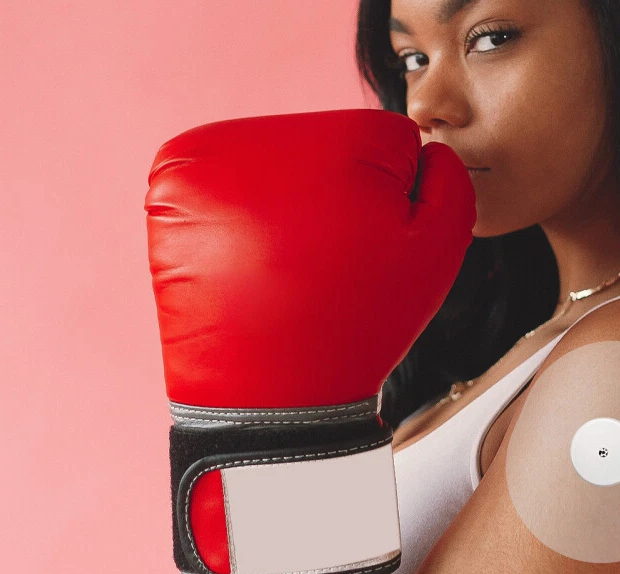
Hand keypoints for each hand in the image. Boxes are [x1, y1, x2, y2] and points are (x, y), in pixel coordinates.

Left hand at [144, 109, 475, 573]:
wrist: (271, 395)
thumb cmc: (360, 327)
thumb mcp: (438, 253)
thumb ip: (449, 179)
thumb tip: (420, 148)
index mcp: (342, 136)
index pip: (391, 141)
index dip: (397, 202)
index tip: (372, 253)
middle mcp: (265, 131)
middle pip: (330, 146)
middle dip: (341, 198)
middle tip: (332, 267)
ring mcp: (208, 157)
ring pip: (281, 166)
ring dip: (293, 207)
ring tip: (293, 271)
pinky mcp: (170, 188)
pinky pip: (231, 186)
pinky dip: (245, 220)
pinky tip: (255, 264)